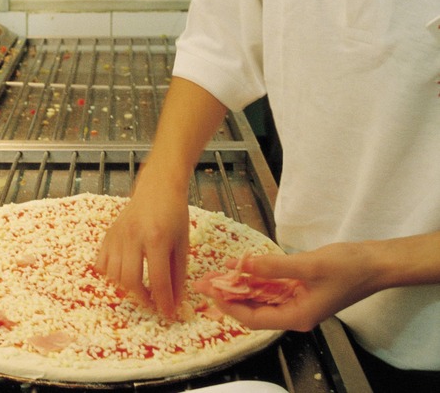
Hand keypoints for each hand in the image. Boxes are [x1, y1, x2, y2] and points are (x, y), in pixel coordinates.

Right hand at [95, 165, 189, 317]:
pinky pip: (102, 264)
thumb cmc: (174, 214)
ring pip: (114, 274)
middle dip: (143, 298)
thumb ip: (178, 274)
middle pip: (131, 280)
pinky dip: (110, 275)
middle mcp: (133, 237)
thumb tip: (175, 302)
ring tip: (140, 287)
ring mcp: (117, 235)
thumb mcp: (182, 244)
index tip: (168, 315)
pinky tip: (123, 273)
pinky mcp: (108, 235)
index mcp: (157, 239)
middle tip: (153, 303)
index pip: (158, 280)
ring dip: (127, 287)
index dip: (163, 302)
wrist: (157, 187)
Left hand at [202, 242, 382, 330]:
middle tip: (204, 281)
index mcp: (296, 316)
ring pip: (259, 297)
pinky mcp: (298, 288)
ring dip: (238, 286)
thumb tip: (243, 265)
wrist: (377, 263)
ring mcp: (296, 301)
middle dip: (228, 296)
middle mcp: (293, 313)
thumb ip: (274, 267)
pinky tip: (238, 266)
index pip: (252, 318)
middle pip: (252, 309)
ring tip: (215, 274)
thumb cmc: (350, 268)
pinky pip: (269, 286)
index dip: (228, 305)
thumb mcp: (309, 265)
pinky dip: (253, 277)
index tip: (210, 290)